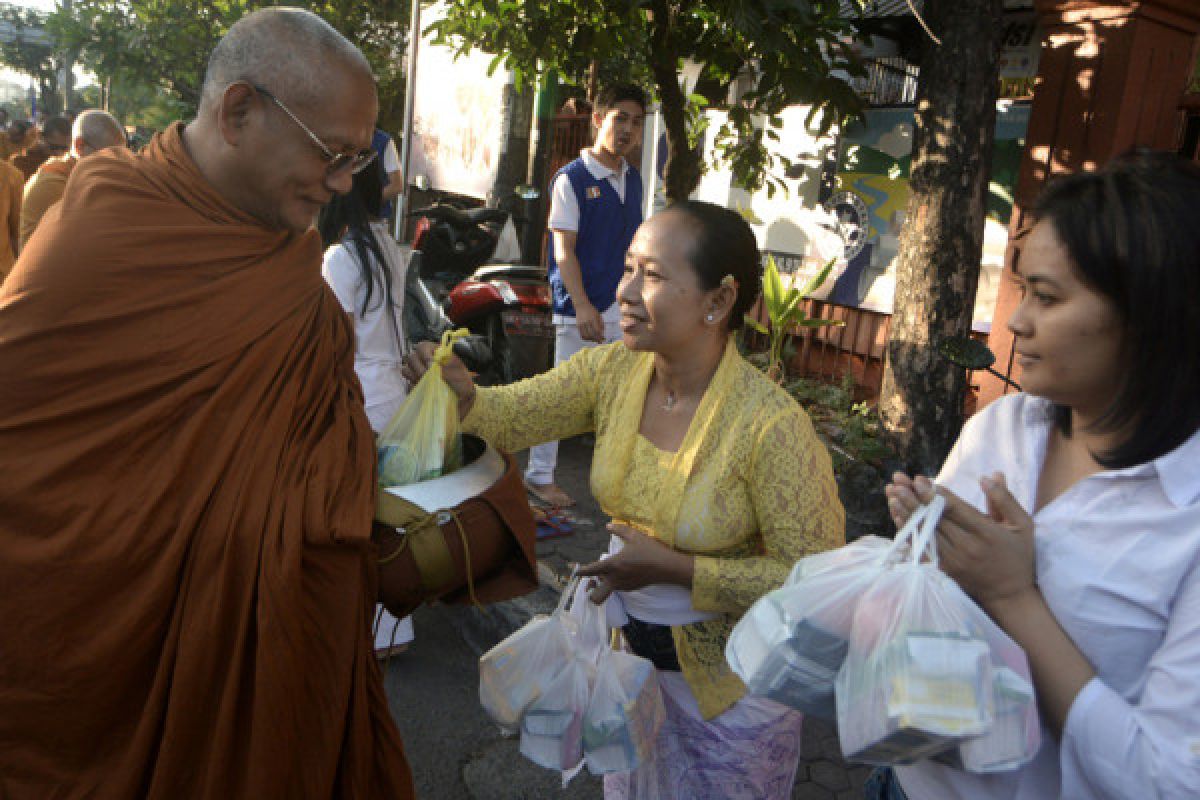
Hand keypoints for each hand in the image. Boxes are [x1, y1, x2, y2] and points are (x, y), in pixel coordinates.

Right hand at [402, 341, 476, 418]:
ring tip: (425, 383)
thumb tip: (433, 366)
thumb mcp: (459, 373)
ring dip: (414, 376)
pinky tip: (423, 389)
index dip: (424, 355)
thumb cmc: (462, 381)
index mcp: (435, 352)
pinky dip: (413, 385)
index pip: (422, 347)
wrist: (462, 398)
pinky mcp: (416, 384)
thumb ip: (447, 368)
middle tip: (427, 377)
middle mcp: (424, 360)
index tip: (431, 366)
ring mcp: (418, 372)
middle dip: (419, 368)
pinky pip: (408, 383)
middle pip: (411, 357)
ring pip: (406, 369)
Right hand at [575, 302, 603, 343]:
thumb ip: (601, 324)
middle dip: (596, 339)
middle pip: (592, 334)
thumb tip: (602, 334)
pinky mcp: (578, 326)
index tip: (603, 339)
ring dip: (591, 339)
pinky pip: (581, 335)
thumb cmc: (592, 311)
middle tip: (599, 341)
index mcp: (593, 318)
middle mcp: (587, 321)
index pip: (597, 330)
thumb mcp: (599, 315)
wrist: (581, 306)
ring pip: (586, 336)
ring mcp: (582, 324)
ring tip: (594, 340)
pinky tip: (589, 338)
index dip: (600, 336)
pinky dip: (586, 338)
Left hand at [577, 523, 692, 603]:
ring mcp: (623, 586)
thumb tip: (608, 525)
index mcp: (613, 564)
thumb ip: (620, 530)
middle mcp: (615, 578)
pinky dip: (615, 582)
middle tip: (592, 581)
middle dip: (591, 591)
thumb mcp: (635, 536)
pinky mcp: (631, 589)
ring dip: (604, 583)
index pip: (591, 571)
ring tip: (608, 572)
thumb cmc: (650, 550)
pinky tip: (624, 572)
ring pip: (606, 590)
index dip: (581, 571)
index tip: (575, 571)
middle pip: (596, 595)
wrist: (667, 567)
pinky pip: (617, 588)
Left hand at [887, 472, 1036, 611]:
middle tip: (899, 482)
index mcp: (987, 533)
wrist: (1010, 596)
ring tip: (893, 494)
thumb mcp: (1022, 525)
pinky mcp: (944, 570)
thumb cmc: (1018, 556)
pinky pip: (922, 548)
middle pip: (936, 519)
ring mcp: (954, 561)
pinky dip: (909, 531)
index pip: (956, 510)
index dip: (935, 494)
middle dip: (915, 498)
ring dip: (907, 512)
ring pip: (925, 532)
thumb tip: (988, 476)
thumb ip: (1005, 499)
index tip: (920, 479)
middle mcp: (968, 547)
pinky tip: (898, 517)